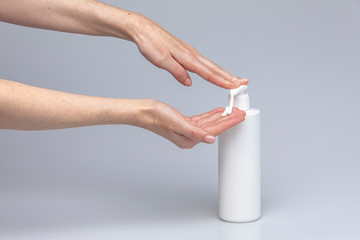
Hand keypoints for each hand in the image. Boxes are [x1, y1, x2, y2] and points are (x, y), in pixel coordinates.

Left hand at [132, 14, 247, 88]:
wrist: (144, 30)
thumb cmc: (151, 44)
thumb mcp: (162, 61)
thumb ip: (177, 72)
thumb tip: (189, 83)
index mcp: (187, 57)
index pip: (208, 73)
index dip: (222, 81)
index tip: (234, 87)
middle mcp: (191, 54)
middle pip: (214, 68)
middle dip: (229, 77)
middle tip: (242, 83)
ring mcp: (190, 52)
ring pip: (210, 65)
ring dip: (223, 73)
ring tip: (233, 80)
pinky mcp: (185, 52)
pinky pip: (203, 63)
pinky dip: (212, 69)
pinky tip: (212, 73)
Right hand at [140, 100, 244, 148]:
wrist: (145, 112)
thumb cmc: (157, 117)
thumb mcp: (177, 123)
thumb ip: (195, 132)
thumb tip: (210, 139)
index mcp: (189, 139)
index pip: (214, 131)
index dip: (228, 123)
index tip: (239, 117)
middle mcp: (190, 137)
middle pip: (214, 128)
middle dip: (228, 120)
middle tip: (241, 113)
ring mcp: (188, 131)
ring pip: (209, 123)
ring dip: (221, 117)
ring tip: (233, 111)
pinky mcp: (185, 124)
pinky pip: (202, 120)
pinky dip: (211, 115)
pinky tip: (217, 112)